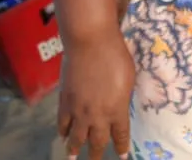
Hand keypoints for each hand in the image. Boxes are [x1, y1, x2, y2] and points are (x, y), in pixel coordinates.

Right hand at [58, 27, 134, 157]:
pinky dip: (63, 131)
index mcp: (117, 111)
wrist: (90, 43)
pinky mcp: (64, 101)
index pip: (120, 135)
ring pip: (76, 138)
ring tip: (72, 158)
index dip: (121, 148)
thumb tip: (118, 105)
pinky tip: (63, 135)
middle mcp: (97, 116)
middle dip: (97, 155)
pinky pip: (62, 122)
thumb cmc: (115, 56)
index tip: (122, 156)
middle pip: (97, 142)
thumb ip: (122, 96)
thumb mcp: (129, 78)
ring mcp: (78, 111)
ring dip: (74, 150)